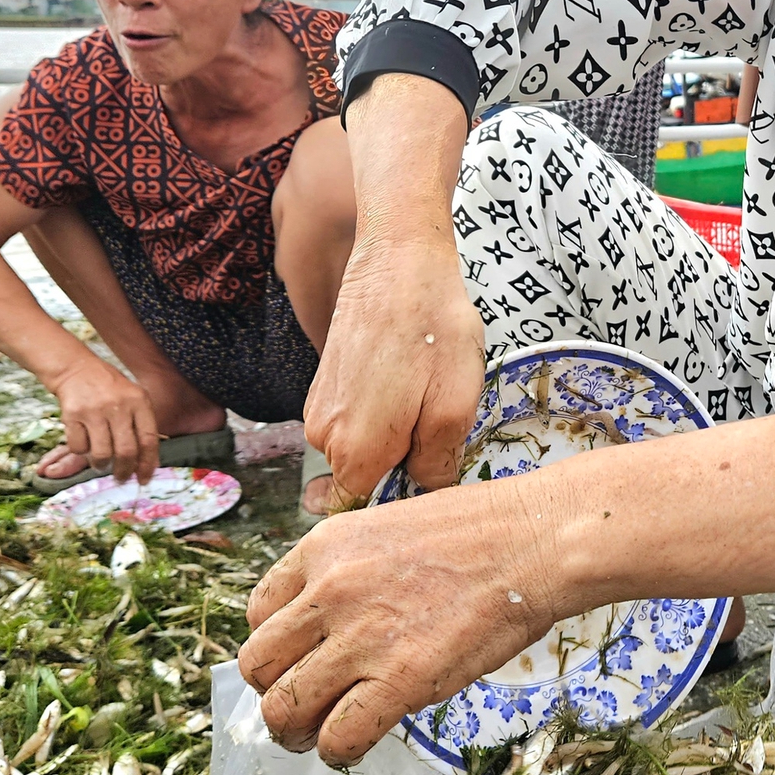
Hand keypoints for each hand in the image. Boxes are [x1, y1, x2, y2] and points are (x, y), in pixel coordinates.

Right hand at [41, 353, 158, 481]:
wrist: (76, 368)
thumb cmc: (109, 388)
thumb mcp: (134, 398)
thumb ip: (143, 426)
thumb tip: (151, 463)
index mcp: (139, 401)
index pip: (149, 439)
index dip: (148, 464)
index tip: (144, 479)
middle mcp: (119, 405)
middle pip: (126, 451)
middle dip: (124, 471)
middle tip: (121, 478)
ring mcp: (94, 410)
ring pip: (102, 454)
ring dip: (101, 465)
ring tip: (101, 463)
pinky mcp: (72, 414)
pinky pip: (79, 448)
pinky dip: (82, 453)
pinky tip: (85, 445)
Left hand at [241, 476, 559, 761]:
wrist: (533, 540)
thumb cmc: (479, 533)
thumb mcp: (388, 528)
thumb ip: (349, 570)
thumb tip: (333, 621)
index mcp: (323, 548)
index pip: (258, 614)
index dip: (277, 647)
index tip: (300, 661)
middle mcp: (328, 592)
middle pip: (258, 666)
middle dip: (276, 694)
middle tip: (304, 707)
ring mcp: (361, 637)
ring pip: (283, 710)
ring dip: (298, 732)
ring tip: (323, 734)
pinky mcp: (400, 680)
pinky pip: (339, 737)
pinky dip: (341, 751)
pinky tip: (358, 743)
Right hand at [302, 232, 485, 503]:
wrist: (398, 260)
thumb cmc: (432, 328)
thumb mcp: (454, 405)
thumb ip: (436, 465)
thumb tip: (426, 493)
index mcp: (357, 452)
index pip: (359, 515)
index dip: (395, 510)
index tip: (425, 488)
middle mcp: (325, 436)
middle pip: (365, 480)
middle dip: (402, 467)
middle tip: (440, 427)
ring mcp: (319, 408)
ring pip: (362, 447)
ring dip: (395, 434)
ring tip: (426, 391)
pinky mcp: (324, 384)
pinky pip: (356, 419)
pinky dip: (383, 409)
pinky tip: (409, 377)